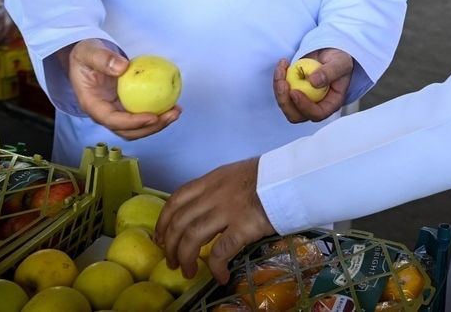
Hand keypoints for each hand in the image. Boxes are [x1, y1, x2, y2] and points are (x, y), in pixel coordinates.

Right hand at [63, 39, 180, 139]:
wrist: (86, 56)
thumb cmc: (85, 54)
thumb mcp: (89, 51)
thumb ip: (103, 58)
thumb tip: (122, 67)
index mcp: (92, 104)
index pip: (112, 120)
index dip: (132, 123)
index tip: (152, 117)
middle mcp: (103, 112)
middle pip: (127, 130)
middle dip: (150, 127)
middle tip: (171, 115)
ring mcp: (115, 110)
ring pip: (136, 127)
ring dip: (156, 124)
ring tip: (175, 111)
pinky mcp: (125, 105)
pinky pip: (141, 113)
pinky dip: (156, 113)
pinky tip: (171, 104)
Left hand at [155, 157, 272, 283]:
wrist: (290, 177)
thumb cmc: (267, 176)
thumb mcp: (234, 174)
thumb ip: (217, 188)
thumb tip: (205, 207)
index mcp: (211, 180)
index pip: (177, 199)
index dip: (164, 220)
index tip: (160, 237)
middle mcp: (214, 194)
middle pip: (180, 221)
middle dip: (170, 245)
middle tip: (171, 261)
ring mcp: (227, 210)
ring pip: (193, 237)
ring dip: (185, 257)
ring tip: (188, 272)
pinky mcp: (243, 226)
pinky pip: (221, 251)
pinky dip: (216, 266)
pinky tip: (219, 275)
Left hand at [273, 47, 352, 122]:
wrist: (330, 52)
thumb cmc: (339, 59)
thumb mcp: (341, 63)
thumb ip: (330, 72)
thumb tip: (314, 82)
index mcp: (331, 104)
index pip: (317, 114)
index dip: (304, 107)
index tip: (295, 91)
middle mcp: (315, 105)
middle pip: (296, 115)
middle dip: (285, 102)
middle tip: (282, 83)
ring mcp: (303, 99)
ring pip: (285, 104)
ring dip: (278, 88)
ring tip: (282, 67)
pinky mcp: (293, 91)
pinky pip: (281, 91)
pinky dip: (278, 79)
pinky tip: (283, 64)